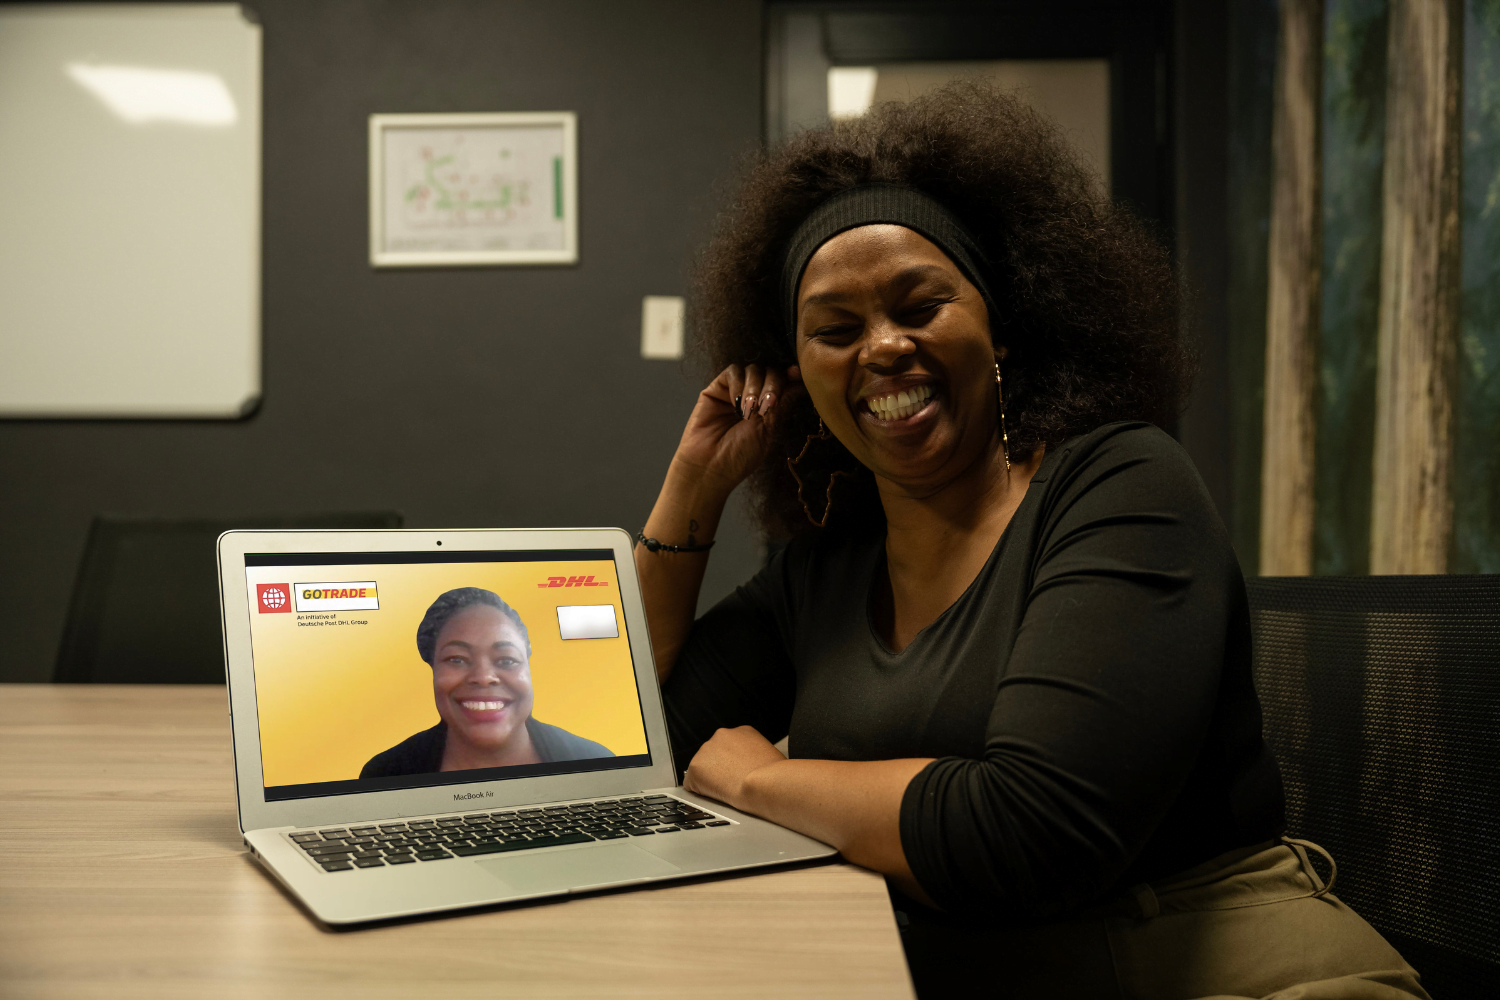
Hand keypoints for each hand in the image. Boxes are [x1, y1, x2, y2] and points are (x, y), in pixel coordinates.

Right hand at [671, 364, 803, 498]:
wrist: (711, 466)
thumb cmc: (741, 455)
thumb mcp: (770, 430)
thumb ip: (784, 402)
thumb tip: (801, 380)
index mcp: (772, 408)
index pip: (786, 382)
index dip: (792, 376)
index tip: (796, 375)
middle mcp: (755, 397)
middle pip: (771, 372)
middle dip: (773, 386)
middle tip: (766, 407)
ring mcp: (736, 391)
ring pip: (753, 369)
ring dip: (755, 387)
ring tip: (748, 412)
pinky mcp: (717, 388)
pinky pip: (733, 372)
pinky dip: (738, 384)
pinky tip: (736, 404)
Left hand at [682, 725, 786, 809]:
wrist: (764, 785)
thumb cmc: (774, 776)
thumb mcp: (771, 756)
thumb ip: (757, 755)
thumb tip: (754, 766)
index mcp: (743, 732)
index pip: (730, 746)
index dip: (733, 762)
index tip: (738, 773)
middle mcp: (722, 735)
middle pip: (715, 754)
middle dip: (720, 768)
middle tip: (733, 783)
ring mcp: (706, 750)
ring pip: (703, 768)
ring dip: (710, 779)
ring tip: (727, 790)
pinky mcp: (696, 768)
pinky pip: (692, 784)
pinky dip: (700, 791)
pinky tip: (715, 795)